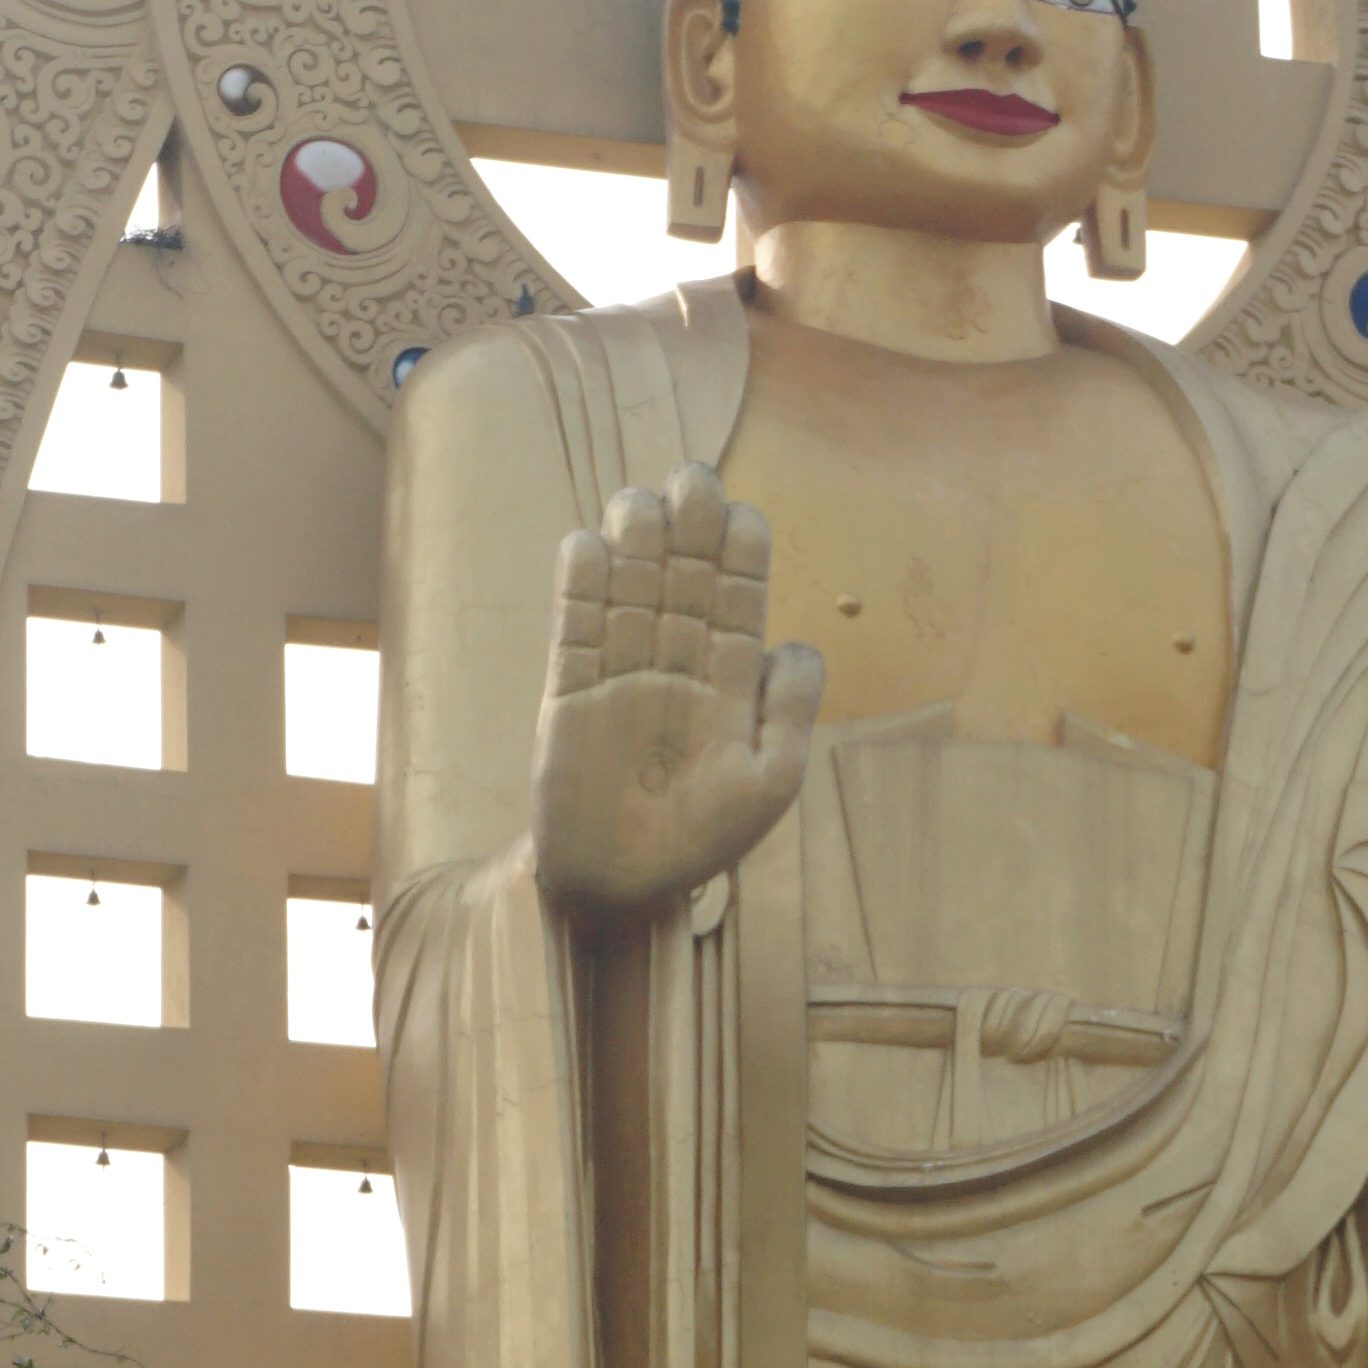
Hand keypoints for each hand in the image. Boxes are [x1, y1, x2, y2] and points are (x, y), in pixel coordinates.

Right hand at [530, 463, 823, 913]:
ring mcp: (621, 677)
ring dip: (634, 548)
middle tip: (691, 479)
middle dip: (688, 532)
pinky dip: (579, 591)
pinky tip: (586, 545)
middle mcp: (676, 668)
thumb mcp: (769, 782)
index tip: (743, 515)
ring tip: (639, 503)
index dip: (741, 558)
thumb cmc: (703, 841)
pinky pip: (575, 632)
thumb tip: (798, 644)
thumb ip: (790, 714)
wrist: (620, 887)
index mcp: (730, 685)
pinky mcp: (570, 695)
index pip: (738, 604)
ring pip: (628, 594)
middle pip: (683, 582)